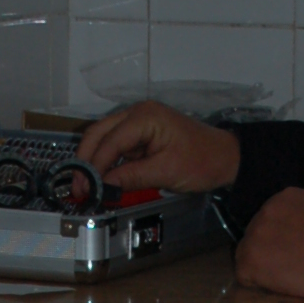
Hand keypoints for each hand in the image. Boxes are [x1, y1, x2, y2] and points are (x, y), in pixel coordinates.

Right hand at [78, 100, 241, 194]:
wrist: (225, 158)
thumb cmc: (202, 161)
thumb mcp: (166, 172)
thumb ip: (131, 177)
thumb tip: (103, 186)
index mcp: (145, 117)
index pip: (110, 141)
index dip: (94, 166)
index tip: (85, 189)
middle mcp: (137, 113)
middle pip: (99, 134)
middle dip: (86, 161)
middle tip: (78, 188)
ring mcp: (138, 122)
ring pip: (104, 139)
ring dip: (94, 162)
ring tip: (86, 187)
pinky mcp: (140, 134)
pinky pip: (116, 146)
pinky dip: (107, 162)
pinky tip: (102, 180)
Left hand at [234, 187, 303, 299]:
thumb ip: (303, 215)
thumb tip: (298, 229)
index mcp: (285, 197)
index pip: (271, 215)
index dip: (279, 234)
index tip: (292, 245)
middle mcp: (266, 210)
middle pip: (256, 232)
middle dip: (267, 246)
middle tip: (287, 262)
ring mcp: (255, 234)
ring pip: (247, 252)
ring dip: (261, 264)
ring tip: (283, 274)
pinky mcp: (249, 258)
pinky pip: (243, 274)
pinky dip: (256, 282)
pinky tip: (276, 283)